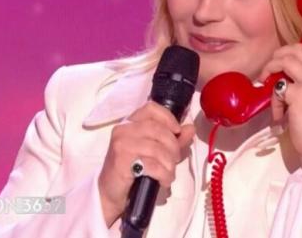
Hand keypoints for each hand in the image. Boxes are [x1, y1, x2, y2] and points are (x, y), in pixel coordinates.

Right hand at [97, 102, 194, 226]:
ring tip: (169, 173)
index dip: (168, 118)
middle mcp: (124, 129)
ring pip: (156, 148)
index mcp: (131, 123)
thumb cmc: (134, 171)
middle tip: (175, 160)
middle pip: (158, 129)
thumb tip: (190, 128)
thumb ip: (175, 140)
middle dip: (173, 146)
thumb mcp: (158, 153)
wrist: (111, 193)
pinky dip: (164, 174)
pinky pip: (151, 164)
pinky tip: (164, 181)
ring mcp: (121, 144)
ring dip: (169, 164)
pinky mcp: (121, 161)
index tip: (177, 132)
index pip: (151, 108)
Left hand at [258, 26, 301, 174]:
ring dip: (270, 69)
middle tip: (271, 67)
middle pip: (299, 49)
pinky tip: (277, 114)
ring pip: (285, 60)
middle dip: (280, 53)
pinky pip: (277, 88)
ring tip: (265, 83)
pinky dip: (273, 100)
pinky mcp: (298, 93)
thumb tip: (284, 84)